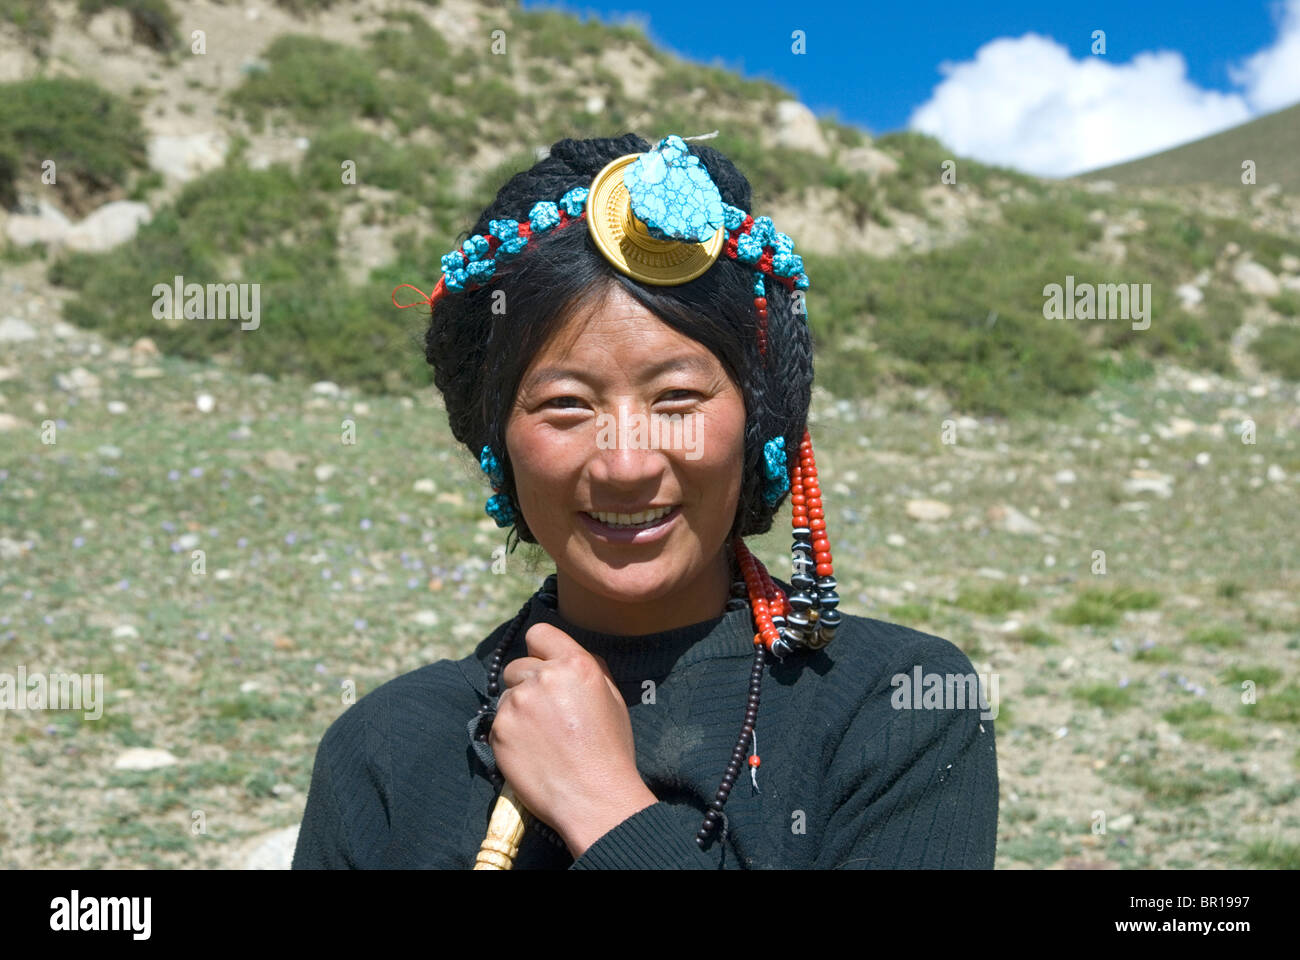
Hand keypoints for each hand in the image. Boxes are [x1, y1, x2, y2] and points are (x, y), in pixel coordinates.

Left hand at [492, 622, 657, 857]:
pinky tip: (531, 752)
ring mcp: (517, 703)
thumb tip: (567, 656)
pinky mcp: (498, 730)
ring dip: (518, 710)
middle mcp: (543, 677)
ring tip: (541, 738)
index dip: (540, 649)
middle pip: (518, 666)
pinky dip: (510, 734)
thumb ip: (590, 669)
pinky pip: (498, 722)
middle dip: (528, 683)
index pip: (540, 633)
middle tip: (546, 713)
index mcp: (575, 664)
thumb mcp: (613, 699)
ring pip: (507, 695)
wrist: (593, 798)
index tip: (543, 666)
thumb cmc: (609, 751)